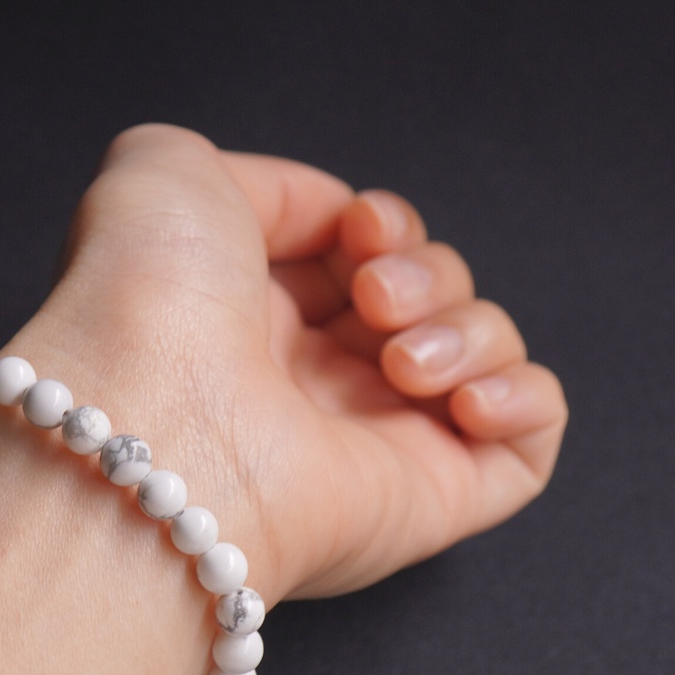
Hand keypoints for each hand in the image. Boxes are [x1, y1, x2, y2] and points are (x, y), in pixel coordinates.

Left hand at [10, 124, 567, 601]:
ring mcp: (374, 441)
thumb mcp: (169, 175)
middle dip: (422, 273)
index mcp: (259, 315)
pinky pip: (526, 445)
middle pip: (428, 297)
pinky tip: (463, 397)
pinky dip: (522, 398)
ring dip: (465, 328)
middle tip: (374, 295)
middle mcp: (315, 381)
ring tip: (400, 359)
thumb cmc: (147, 300)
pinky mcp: (431, 499)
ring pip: (481, 354)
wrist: (157, 422)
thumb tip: (337, 216)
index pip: (364, 258)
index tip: (360, 229)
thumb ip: (257, 179)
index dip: (383, 227)